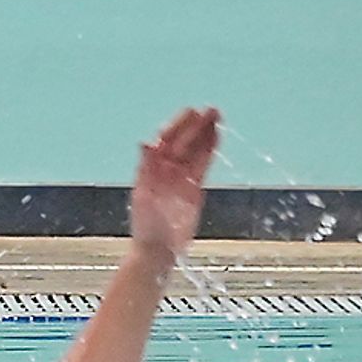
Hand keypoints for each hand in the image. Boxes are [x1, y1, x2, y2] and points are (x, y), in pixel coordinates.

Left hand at [128, 107, 220, 259]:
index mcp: (151, 168)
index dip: (179, 125)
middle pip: (183, 141)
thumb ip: (146, 168)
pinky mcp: (193, 188)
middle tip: (211, 110)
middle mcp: (165, 169)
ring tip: (217, 117)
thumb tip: (145, 143)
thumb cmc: (147, 226)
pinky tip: (216, 137)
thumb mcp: (144, 196)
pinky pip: (202, 164)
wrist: (157, 251)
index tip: (191, 112)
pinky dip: (209, 150)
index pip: (166, 140)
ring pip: (195, 150)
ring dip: (205, 133)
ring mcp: (180, 178)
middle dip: (196, 125)